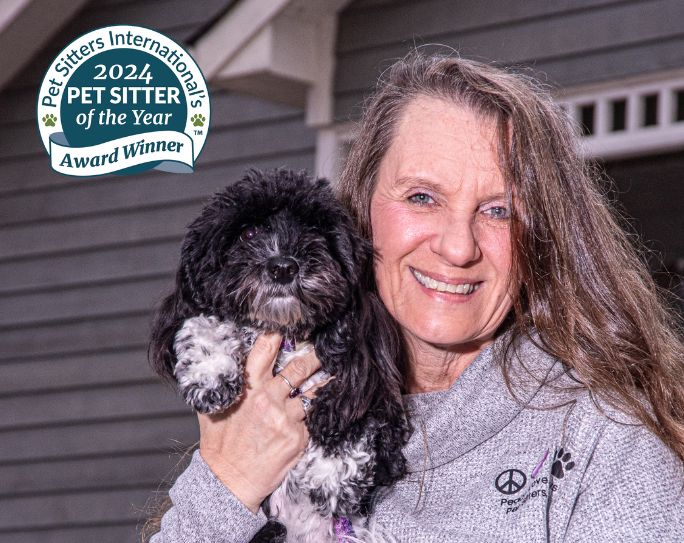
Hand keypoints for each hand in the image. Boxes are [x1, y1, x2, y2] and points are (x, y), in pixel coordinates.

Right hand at [197, 333, 323, 512]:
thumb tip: (222, 362)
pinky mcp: (298, 436)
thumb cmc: (221, 445)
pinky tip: (330, 405)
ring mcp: (285, 418)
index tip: (292, 323)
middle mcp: (267, 399)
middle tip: (328, 345)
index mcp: (247, 388)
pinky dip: (319, 412)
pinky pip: (312, 418)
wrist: (229, 482)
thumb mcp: (213, 408)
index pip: (265, 350)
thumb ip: (223, 384)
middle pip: (298, 368)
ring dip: (323, 381)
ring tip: (337, 370)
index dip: (279, 334)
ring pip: (311, 392)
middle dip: (314, 356)